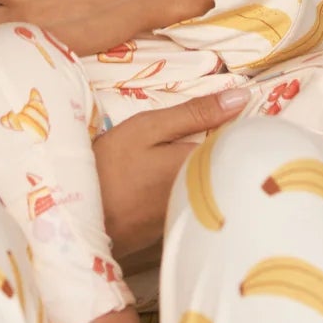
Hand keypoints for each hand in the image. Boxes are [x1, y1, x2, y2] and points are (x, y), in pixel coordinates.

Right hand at [93, 85, 250, 265]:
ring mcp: (194, 213)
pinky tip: (171, 181)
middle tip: (210, 133)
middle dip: (229, 146)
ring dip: (213, 166)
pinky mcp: (180, 226)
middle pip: (231, 164)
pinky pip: (200, 199)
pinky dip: (195, 186)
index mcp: (204, 165)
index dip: (241, 125)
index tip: (237, 109)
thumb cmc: (112, 167)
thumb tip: (242, 96)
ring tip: (185, 155)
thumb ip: (195, 113)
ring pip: (216, 182)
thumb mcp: (148, 128)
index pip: (240, 142)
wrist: (81, 218)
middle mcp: (207, 193)